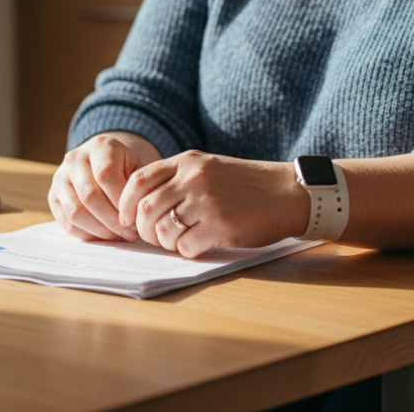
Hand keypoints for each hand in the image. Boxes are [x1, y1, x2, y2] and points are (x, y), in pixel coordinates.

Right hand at [49, 133, 159, 241]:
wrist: (103, 163)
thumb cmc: (126, 169)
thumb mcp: (137, 168)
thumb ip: (137, 188)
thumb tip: (135, 220)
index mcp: (100, 146)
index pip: (106, 175)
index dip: (120, 201)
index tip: (135, 219)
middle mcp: (75, 158)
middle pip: (89, 195)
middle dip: (112, 220)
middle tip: (130, 233)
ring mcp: (60, 177)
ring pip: (75, 212)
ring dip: (99, 230)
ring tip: (118, 236)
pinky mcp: (53, 196)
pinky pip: (66, 223)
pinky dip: (87, 234)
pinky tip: (104, 236)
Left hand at [118, 150, 309, 257]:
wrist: (288, 193)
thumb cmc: (247, 185)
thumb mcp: (209, 167)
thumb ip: (178, 179)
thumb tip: (140, 205)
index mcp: (187, 162)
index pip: (138, 181)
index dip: (125, 204)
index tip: (127, 219)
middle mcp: (193, 179)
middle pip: (145, 209)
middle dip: (143, 229)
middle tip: (155, 237)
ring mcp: (206, 202)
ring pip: (162, 231)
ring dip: (166, 242)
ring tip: (180, 240)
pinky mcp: (220, 226)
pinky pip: (185, 246)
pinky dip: (187, 250)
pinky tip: (200, 245)